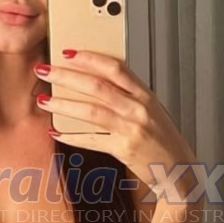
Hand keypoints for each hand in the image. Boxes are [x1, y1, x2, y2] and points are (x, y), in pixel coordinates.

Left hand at [34, 51, 195, 194]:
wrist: (180, 169)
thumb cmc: (163, 140)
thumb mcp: (151, 111)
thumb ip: (128, 96)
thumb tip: (95, 82)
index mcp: (145, 95)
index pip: (115, 67)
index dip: (89, 58)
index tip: (67, 52)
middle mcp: (139, 109)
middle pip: (97, 86)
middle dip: (66, 76)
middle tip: (45, 70)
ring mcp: (132, 129)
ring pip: (91, 111)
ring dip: (63, 104)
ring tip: (44, 99)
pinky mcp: (125, 150)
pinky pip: (92, 140)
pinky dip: (72, 136)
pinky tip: (57, 131)